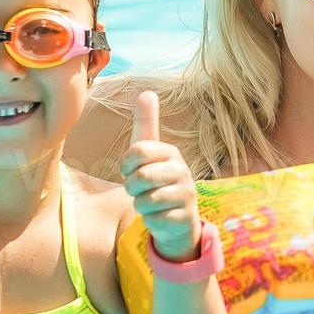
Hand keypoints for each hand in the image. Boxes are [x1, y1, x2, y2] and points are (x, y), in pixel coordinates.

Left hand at [118, 91, 202, 262]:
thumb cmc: (156, 181)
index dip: (127, 164)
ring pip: (146, 200)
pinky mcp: (185, 218)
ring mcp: (186, 195)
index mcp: (170, 153)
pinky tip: (160, 216)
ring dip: (141, 205)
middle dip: (133, 187)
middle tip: (140, 190)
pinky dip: (150, 220)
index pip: (138, 150)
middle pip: (141, 176)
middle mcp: (182, 171)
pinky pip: (154, 219)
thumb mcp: (149, 153)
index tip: (131, 170)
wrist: (177, 219)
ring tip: (151, 203)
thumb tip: (147, 92)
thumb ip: (146, 124)